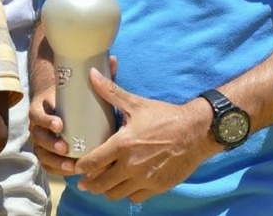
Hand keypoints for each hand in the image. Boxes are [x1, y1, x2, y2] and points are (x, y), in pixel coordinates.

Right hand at [28, 55, 118, 176]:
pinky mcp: (48, 152)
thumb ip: (95, 76)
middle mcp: (37, 125)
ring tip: (71, 164)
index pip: (36, 114)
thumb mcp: (78, 84)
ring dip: (54, 160)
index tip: (61, 124)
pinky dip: (56, 169)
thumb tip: (113, 59)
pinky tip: (69, 172)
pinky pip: (47, 164)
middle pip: (37, 137)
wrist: (57, 103)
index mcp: (40, 107)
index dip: (46, 120)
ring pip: (41, 153)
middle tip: (66, 147)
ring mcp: (41, 139)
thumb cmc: (71, 94)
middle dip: (51, 144)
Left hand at [74, 69, 217, 202]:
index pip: (92, 163)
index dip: (80, 167)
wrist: (197, 132)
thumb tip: (91, 74)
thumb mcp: (136, 103)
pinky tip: (125, 184)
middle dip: (90, 183)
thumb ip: (110, 92)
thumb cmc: (165, 116)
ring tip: (104, 183)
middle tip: (85, 180)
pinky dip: (127, 193)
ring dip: (107, 189)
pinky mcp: (158, 187)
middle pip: (101, 184)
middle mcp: (131, 165)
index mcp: (123, 144)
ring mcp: (145, 179)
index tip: (75, 167)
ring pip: (116, 194)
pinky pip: (135, 198)